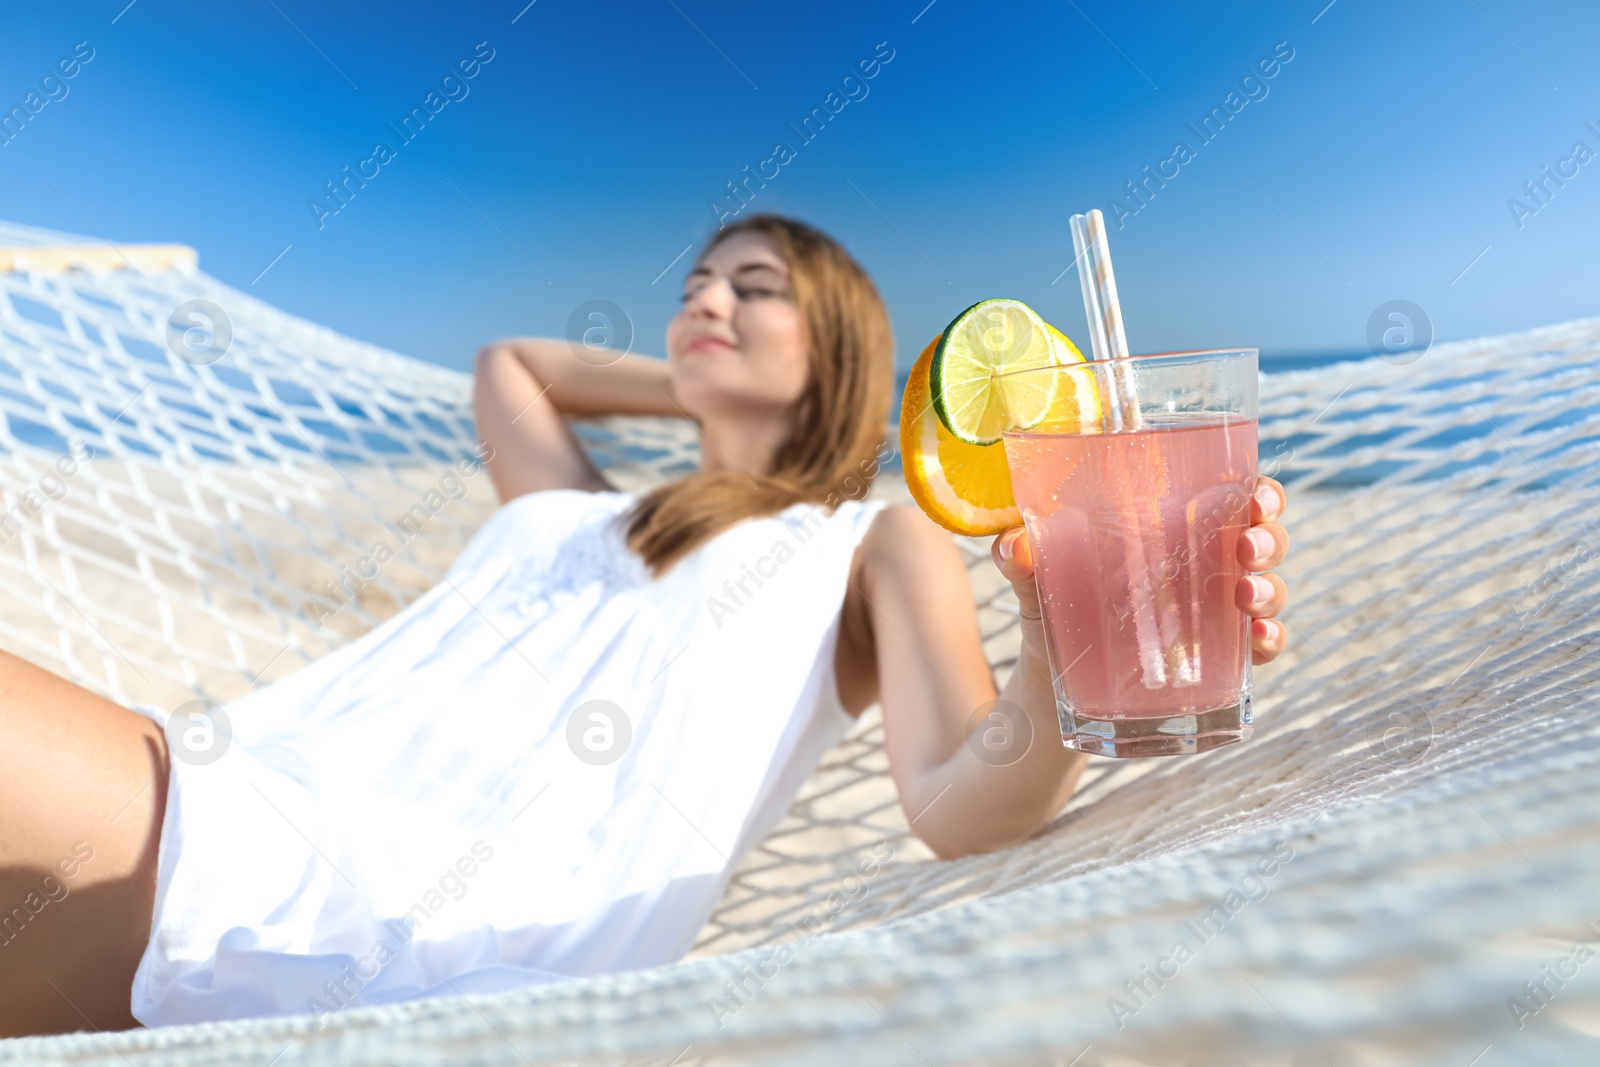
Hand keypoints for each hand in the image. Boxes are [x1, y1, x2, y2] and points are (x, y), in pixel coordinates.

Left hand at [990, 473, 1292, 666]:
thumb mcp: (1039, 580)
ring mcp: (1217, 613)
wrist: (1052, 681)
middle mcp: (1206, 565)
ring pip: (1269, 590)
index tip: (1257, 497)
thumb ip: (1023, 560)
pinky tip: (1258, 641)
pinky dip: (1270, 641)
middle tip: (1247, 548)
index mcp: (1174, 529)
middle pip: (1262, 539)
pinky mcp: (1219, 659)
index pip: (1234, 496)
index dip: (1261, 492)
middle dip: (1269, 538)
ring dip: (1270, 590)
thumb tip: (1014, 545)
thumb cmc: (1056, 606)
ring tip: (1245, 596)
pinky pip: (1261, 648)